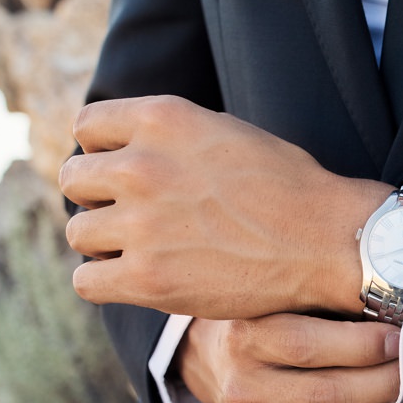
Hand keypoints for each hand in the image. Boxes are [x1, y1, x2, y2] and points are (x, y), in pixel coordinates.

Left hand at [61, 95, 390, 318]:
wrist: (328, 242)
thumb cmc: (289, 187)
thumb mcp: (225, 131)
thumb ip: (170, 135)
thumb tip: (127, 147)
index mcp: (161, 119)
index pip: (87, 128)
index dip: (103, 153)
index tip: (125, 176)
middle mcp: (141, 165)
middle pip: (74, 180)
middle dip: (100, 199)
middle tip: (136, 218)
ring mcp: (141, 223)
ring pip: (78, 233)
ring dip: (104, 244)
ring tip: (144, 250)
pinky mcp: (148, 278)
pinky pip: (87, 282)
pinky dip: (106, 283)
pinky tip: (137, 280)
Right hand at [179, 313, 402, 402]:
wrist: (218, 362)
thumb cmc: (266, 321)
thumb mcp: (282, 296)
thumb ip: (329, 299)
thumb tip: (396, 308)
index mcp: (246, 340)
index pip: (308, 347)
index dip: (365, 345)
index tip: (398, 336)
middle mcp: (248, 391)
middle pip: (332, 398)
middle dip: (388, 381)